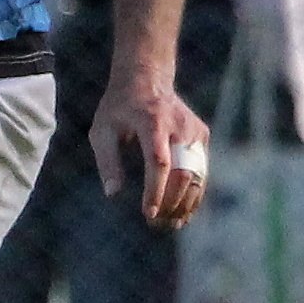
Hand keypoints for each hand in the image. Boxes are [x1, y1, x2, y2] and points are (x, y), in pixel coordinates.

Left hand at [89, 70, 208, 229]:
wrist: (147, 77)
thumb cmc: (119, 107)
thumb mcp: (102, 129)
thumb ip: (107, 160)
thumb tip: (113, 193)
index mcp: (152, 121)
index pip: (159, 161)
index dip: (156, 190)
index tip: (150, 212)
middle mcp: (179, 126)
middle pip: (183, 172)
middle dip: (172, 202)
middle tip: (156, 224)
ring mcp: (194, 131)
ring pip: (198, 175)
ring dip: (186, 203)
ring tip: (171, 225)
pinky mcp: (202, 136)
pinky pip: (201, 170)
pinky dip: (194, 193)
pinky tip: (183, 213)